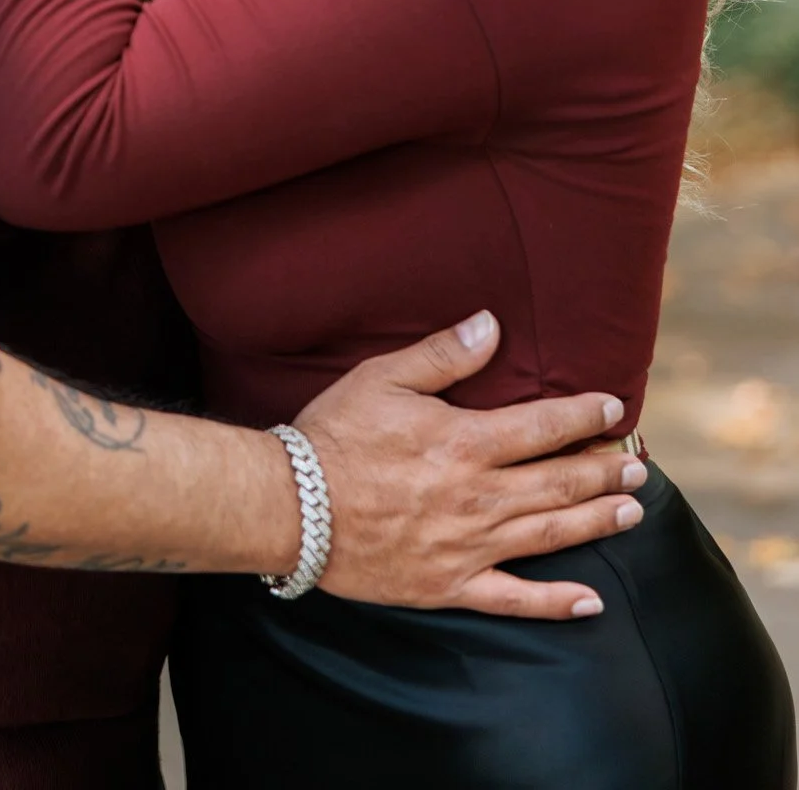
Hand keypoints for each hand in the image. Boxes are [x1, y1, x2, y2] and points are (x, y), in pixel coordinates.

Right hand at [297, 310, 646, 619]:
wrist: (293, 507)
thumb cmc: (335, 435)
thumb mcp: (384, 378)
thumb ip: (443, 354)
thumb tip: (491, 325)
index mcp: (465, 442)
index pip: (543, 426)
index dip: (583, 416)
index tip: (613, 409)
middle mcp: (478, 497)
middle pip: (558, 482)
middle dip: (603, 470)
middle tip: (637, 463)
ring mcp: (468, 546)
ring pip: (549, 534)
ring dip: (595, 521)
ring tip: (632, 511)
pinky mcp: (450, 586)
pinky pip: (514, 601)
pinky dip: (556, 603)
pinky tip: (591, 603)